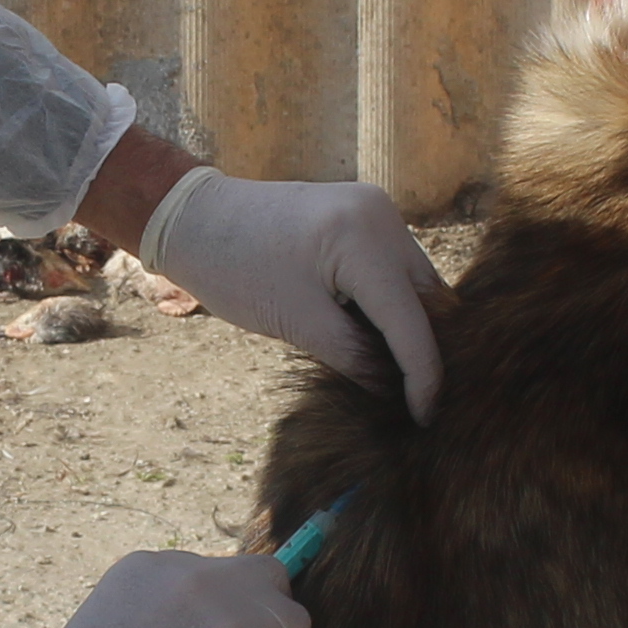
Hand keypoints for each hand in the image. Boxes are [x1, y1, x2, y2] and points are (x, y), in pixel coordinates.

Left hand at [136, 169, 448, 416]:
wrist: (197, 216)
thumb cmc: (235, 268)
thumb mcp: (297, 324)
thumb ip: (355, 360)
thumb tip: (396, 396)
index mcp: (364, 239)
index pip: (412, 321)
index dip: (423, 376)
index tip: (426, 418)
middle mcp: (383, 216)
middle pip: (430, 297)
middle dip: (427, 349)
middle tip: (418, 401)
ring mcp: (377, 210)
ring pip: (417, 281)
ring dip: (412, 326)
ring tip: (403, 376)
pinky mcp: (365, 214)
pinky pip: (396, 266)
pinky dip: (393, 302)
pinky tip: (382, 338)